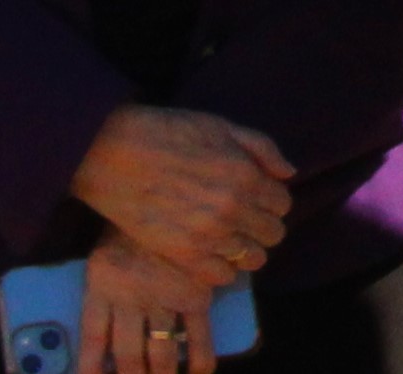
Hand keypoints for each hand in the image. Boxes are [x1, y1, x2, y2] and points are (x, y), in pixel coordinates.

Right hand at [66, 107, 289, 288]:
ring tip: (228, 238)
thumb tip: (288, 174)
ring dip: (246, 249)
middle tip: (244, 220)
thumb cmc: (168, 133)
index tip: (257, 200)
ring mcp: (208, 235)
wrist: (113, 154)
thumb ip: (263, 149)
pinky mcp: (182, 254)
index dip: (272, 201)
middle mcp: (233, 209)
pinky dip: (222, 268)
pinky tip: (210, 253)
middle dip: (263, 226)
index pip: (283, 204)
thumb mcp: (223, 127)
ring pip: (253, 259)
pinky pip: (221, 276)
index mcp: (246, 176)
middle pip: (273, 234)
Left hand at [79, 232, 219, 373]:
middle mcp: (131, 300)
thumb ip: (102, 290)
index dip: (89, 369)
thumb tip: (102, 333)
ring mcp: (165, 299)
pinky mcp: (196, 295)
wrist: (167, 191)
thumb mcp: (104, 256)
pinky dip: (200, 359)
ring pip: (161, 351)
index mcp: (102, 289)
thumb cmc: (132, 225)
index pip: (92, 340)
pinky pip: (199, 335)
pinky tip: (200, 373)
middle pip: (128, 356)